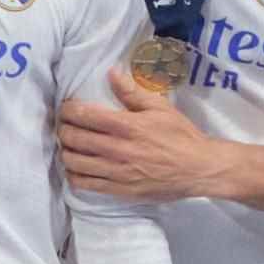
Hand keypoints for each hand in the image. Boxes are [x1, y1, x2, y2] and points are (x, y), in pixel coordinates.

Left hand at [58, 74, 231, 205]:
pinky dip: (74, 175)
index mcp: (126, 126)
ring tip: (71, 146)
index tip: (68, 108)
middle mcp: (117, 149)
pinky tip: (77, 168)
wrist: (199, 168)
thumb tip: (110, 73)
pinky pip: (85, 184)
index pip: (82, 115)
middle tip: (66, 126)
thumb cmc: (180, 135)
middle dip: (63, 129)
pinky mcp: (119, 190)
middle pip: (73, 138)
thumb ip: (131, 91)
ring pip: (73, 162)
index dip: (68, 110)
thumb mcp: (159, 107)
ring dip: (66, 152)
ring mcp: (116, 172)